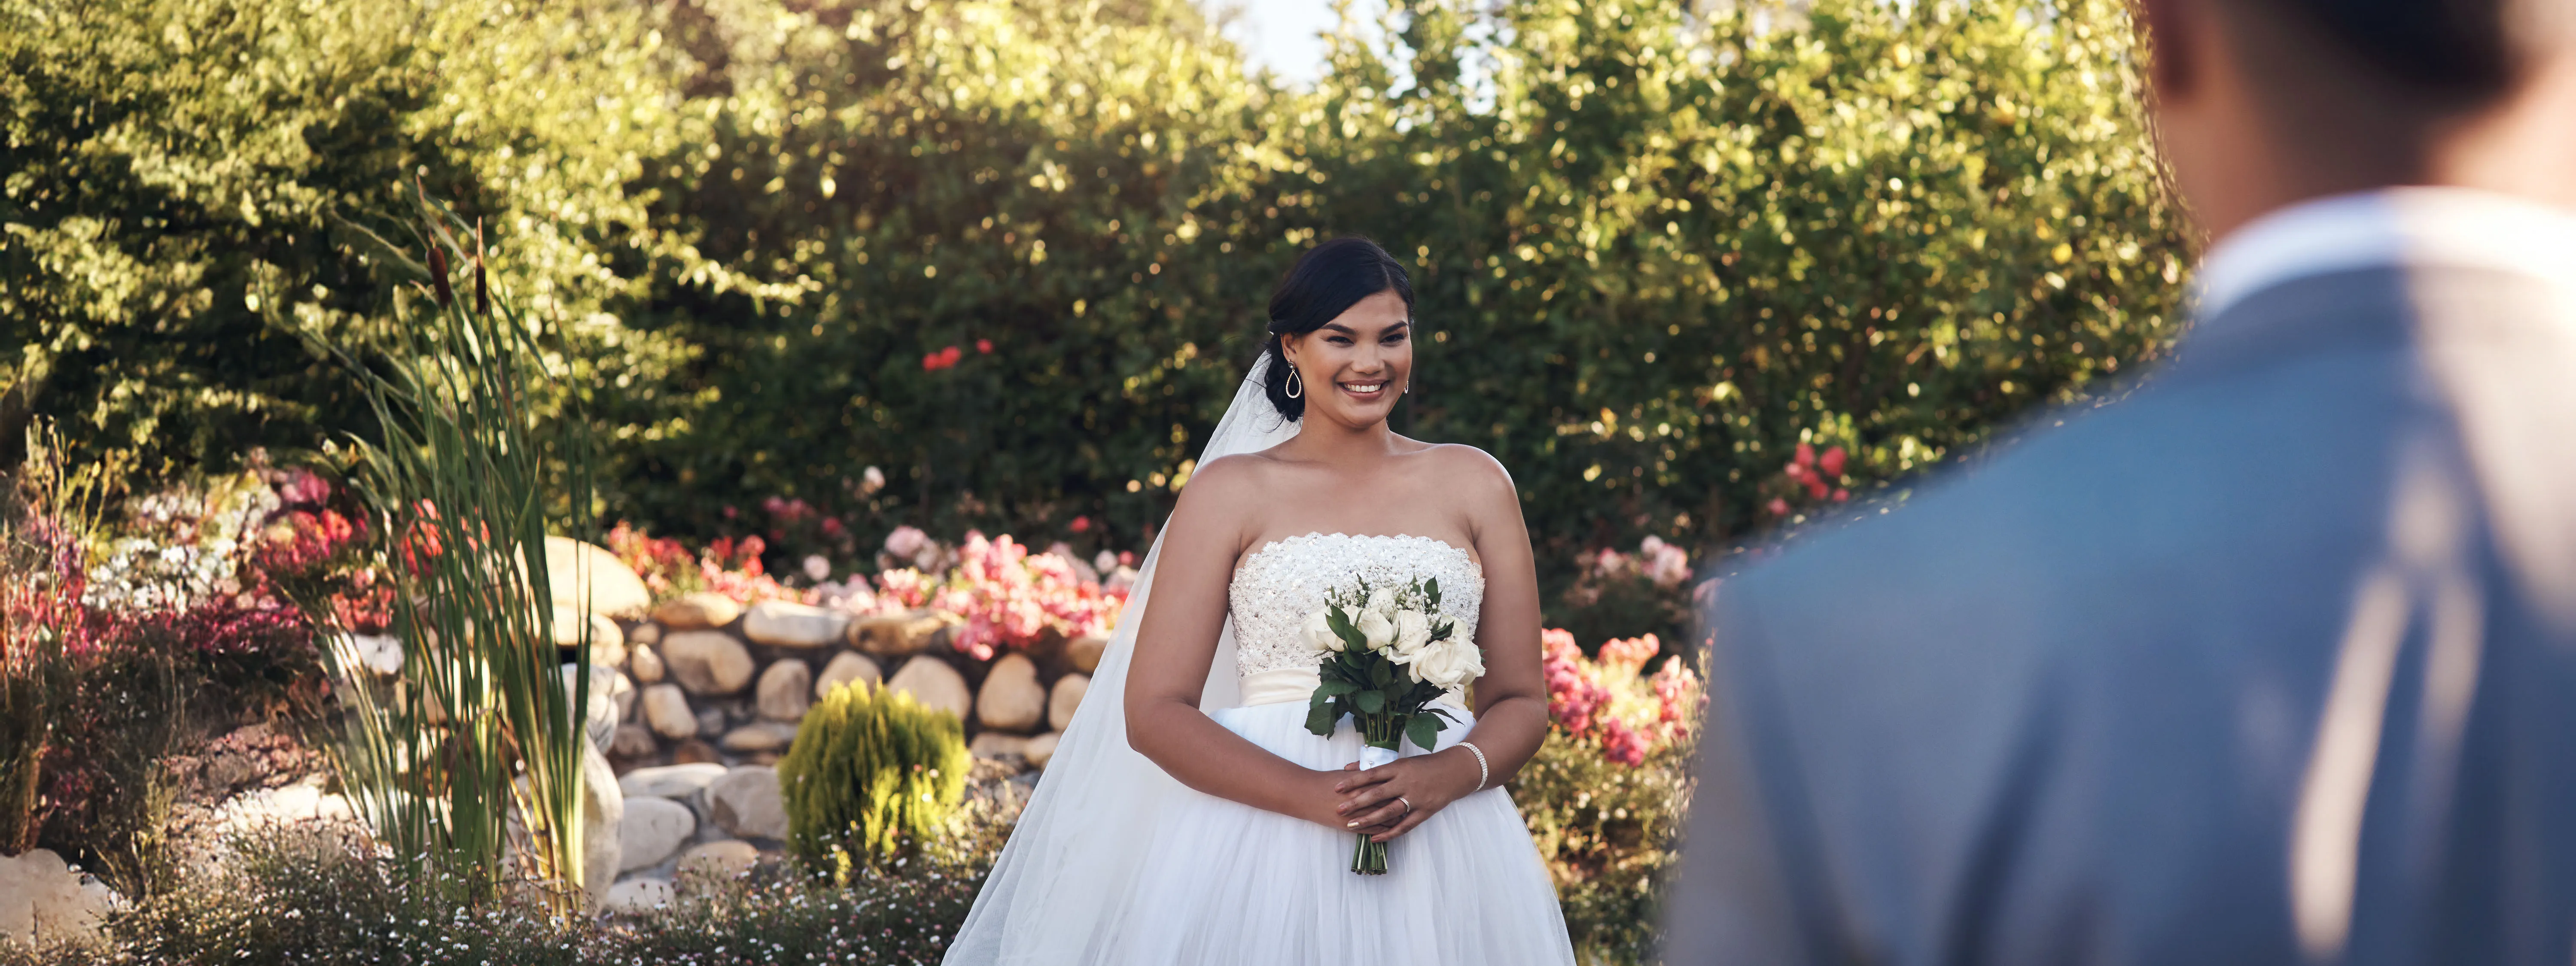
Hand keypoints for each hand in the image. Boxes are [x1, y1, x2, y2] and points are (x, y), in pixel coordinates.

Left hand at [1331, 747, 1482, 842]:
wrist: (1455, 771)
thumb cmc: (1424, 765)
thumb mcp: (1401, 762)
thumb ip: (1374, 766)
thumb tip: (1348, 767)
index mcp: (1399, 768)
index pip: (1371, 774)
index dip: (1353, 782)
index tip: (1336, 787)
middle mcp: (1406, 783)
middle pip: (1378, 794)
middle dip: (1357, 803)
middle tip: (1339, 809)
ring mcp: (1416, 798)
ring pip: (1389, 812)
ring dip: (1369, 819)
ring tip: (1351, 825)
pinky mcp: (1425, 811)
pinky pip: (1405, 826)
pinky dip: (1389, 833)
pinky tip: (1374, 838)